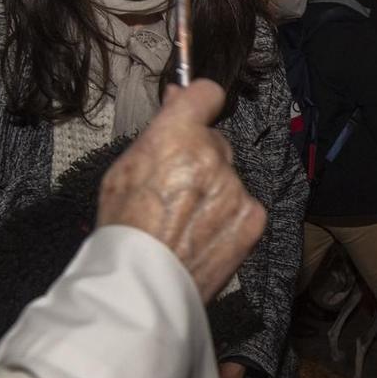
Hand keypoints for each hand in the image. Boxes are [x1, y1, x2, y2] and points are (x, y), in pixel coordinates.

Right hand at [98, 79, 265, 302]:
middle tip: (175, 191)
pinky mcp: (253, 218)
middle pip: (216, 143)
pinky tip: (203, 235)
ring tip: (185, 223)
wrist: (143, 284)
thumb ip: (158, 131)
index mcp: (178, 136)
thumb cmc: (124, 229)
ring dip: (214, 192)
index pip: (207, 93)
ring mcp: (236, 188)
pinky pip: (243, 205)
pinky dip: (228, 217)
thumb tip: (178, 98)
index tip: (195, 112)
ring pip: (230, 177)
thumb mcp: (124, 169)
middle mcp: (213, 157)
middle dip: (201, 158)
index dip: (199, 103)